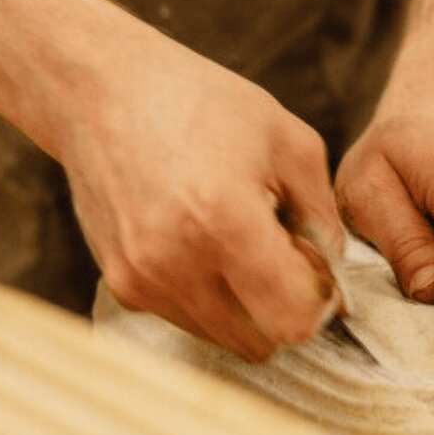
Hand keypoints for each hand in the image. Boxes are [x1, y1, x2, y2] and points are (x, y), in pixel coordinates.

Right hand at [59, 36, 342, 360]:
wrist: (101, 91)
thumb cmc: (201, 104)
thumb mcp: (290, 142)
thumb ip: (323, 216)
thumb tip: (333, 272)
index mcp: (226, 223)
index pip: (293, 322)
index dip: (317, 302)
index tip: (312, 265)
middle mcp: (177, 263)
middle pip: (260, 343)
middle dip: (282, 309)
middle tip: (278, 253)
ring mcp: (143, 279)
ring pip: (223, 337)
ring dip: (245, 306)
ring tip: (237, 243)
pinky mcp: (121, 285)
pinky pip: (187, 319)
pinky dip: (209, 297)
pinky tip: (203, 243)